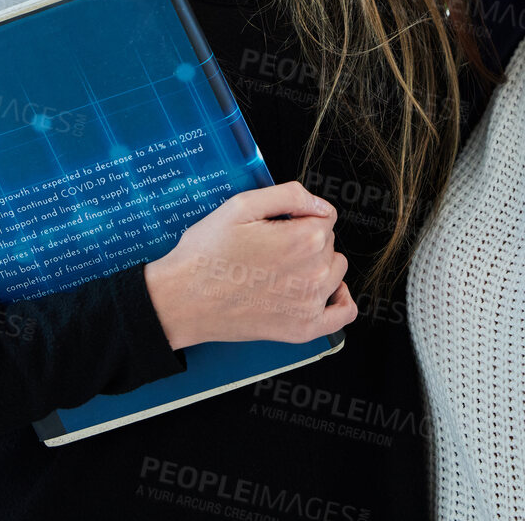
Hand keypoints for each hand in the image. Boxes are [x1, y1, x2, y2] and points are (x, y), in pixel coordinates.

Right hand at [144, 181, 356, 346]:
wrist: (181, 300)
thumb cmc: (207, 253)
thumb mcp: (241, 205)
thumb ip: (290, 195)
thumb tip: (321, 204)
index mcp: (304, 238)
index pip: (325, 216)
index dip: (300, 216)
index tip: (277, 225)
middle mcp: (315, 272)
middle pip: (329, 243)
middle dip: (306, 240)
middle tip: (269, 248)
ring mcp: (311, 304)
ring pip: (335, 271)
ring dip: (318, 266)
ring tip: (282, 270)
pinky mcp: (303, 329)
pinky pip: (343, 314)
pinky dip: (340, 301)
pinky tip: (327, 293)